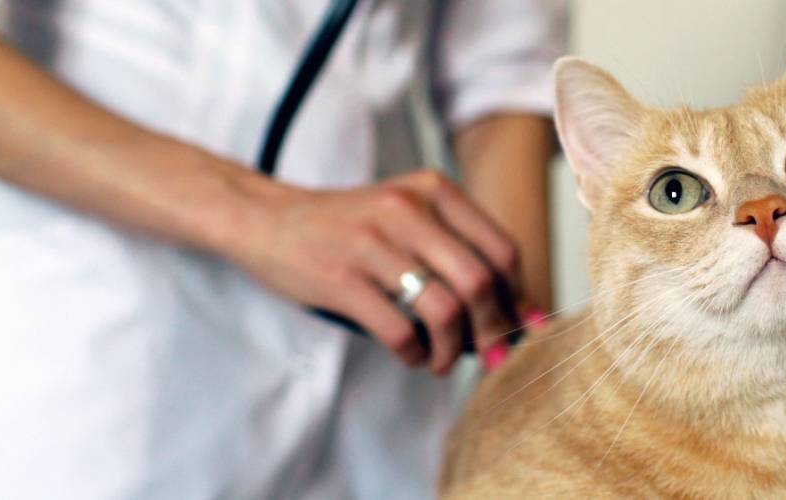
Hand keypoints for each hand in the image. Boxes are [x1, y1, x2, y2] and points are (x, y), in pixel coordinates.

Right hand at [230, 170, 522, 375]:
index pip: (501, 250)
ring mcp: (372, 243)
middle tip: (488, 356)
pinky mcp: (341, 278)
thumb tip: (517, 311)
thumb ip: (458, 250)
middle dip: (493, 331)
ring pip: (444, 310)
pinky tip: (410, 355)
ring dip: (452, 350)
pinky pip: (398, 330)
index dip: (517, 298)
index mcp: (433, 190)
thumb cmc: (348, 226)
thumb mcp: (407, 215)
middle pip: (479, 282)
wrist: (268, 220)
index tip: (517, 329)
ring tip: (441, 361)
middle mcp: (406, 209)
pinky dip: (414, 354)